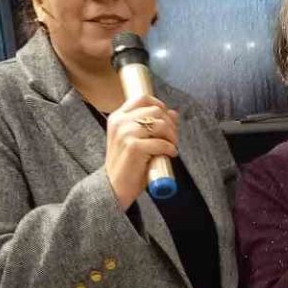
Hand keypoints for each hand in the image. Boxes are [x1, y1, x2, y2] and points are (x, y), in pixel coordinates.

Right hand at [105, 93, 178, 210]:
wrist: (113, 188)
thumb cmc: (127, 166)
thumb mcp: (137, 141)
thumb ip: (152, 125)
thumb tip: (174, 113)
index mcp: (118, 117)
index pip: (142, 98)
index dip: (160, 106)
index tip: (167, 119)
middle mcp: (120, 122)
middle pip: (155, 110)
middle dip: (170, 124)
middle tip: (173, 138)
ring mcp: (125, 133)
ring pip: (160, 124)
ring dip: (172, 136)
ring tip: (172, 146)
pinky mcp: (133, 147)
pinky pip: (161, 143)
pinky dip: (170, 149)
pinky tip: (170, 155)